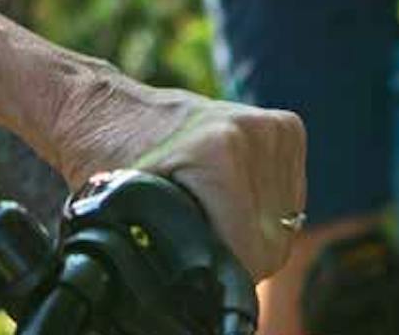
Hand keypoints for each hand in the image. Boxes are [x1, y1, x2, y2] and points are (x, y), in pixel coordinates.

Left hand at [32, 65, 308, 280]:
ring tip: (207, 209)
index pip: (252, 250)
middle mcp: (252, 134)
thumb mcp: (127, 213)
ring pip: (286, 222)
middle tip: (196, 234)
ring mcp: (272, 128)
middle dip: (238, 252)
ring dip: (252, 229)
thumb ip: (171, 251)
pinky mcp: (284, 127)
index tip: (195, 264)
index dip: (224, 271)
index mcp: (218, 153)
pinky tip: (228, 194)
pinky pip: (291, 195)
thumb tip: (196, 291)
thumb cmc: (107, 162)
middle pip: (273, 240)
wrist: (107, 108)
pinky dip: (264, 206)